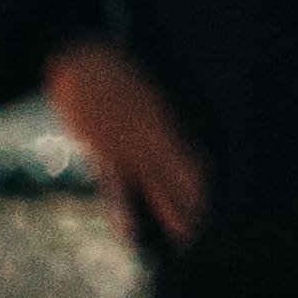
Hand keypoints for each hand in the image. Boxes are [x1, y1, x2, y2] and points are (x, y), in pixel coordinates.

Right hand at [47, 44, 207, 236]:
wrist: (83, 58)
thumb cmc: (115, 76)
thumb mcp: (146, 95)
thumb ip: (159, 120)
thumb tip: (172, 137)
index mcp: (166, 121)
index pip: (194, 158)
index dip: (201, 183)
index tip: (214, 204)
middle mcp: (152, 134)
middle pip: (178, 176)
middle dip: (192, 205)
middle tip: (206, 233)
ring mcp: (126, 143)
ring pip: (154, 183)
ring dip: (170, 212)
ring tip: (187, 239)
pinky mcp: (100, 149)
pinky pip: (115, 185)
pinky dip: (123, 210)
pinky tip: (131, 233)